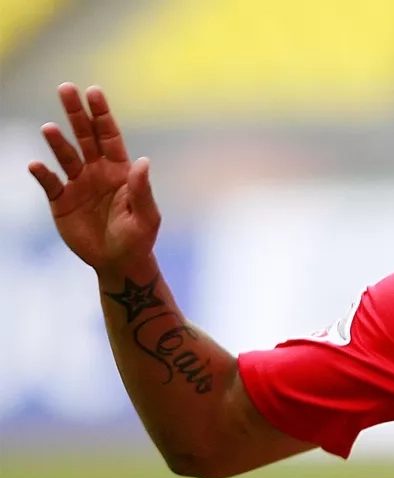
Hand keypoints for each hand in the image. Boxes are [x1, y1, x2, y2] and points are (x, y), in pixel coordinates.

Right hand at [28, 83, 159, 273]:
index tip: (93, 92)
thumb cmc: (139, 238)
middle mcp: (97, 171)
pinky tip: (36, 165)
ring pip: (65, 156)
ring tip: (49, 128)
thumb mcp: (146, 216)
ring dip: (57, 142)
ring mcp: (77, 185)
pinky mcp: (61, 201)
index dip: (102, 114)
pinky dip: (42, 174)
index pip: (109, 136)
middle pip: (85, 136)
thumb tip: (143, 161)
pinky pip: (49, 183)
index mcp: (120, 170)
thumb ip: (142, 190)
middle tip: (65, 88)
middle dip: (76, 113)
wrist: (119, 262)